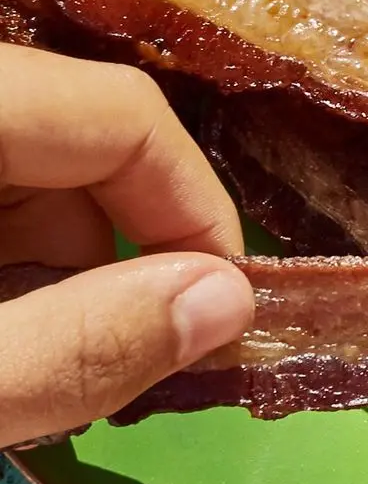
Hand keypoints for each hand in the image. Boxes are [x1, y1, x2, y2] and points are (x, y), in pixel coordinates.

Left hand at [0, 46, 252, 449]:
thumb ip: (72, 344)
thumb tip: (230, 304)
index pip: (121, 113)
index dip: (193, 209)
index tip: (216, 318)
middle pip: (75, 139)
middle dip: (107, 256)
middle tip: (87, 371)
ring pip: (30, 165)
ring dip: (45, 265)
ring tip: (15, 364)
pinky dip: (1, 259)